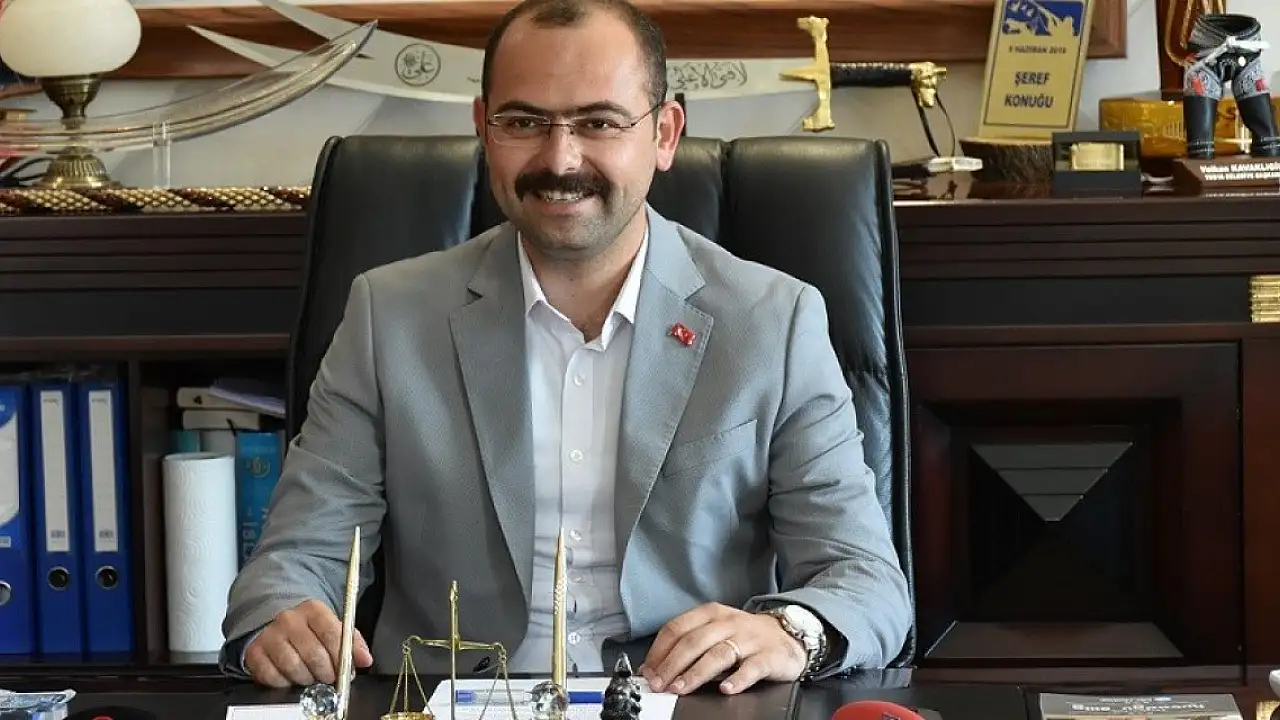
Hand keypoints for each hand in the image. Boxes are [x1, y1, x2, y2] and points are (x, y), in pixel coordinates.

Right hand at [244, 599, 373, 687]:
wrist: (274, 625)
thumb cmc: (309, 630)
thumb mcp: (332, 627)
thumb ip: (351, 641)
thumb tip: (365, 659)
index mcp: (312, 609)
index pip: (332, 633)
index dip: (342, 657)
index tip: (349, 671)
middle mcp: (289, 619)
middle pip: (314, 654)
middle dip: (327, 673)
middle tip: (330, 677)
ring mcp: (270, 636)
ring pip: (294, 667)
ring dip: (307, 679)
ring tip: (312, 677)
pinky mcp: (255, 653)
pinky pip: (273, 677)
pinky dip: (286, 683)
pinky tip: (292, 677)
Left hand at [640, 602, 806, 695]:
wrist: (787, 634)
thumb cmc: (744, 636)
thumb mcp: (714, 632)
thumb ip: (687, 646)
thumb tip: (654, 669)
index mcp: (710, 614)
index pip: (677, 628)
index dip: (659, 651)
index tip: (648, 671)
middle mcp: (728, 623)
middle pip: (694, 642)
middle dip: (672, 665)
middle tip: (659, 684)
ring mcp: (749, 638)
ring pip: (718, 654)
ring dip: (696, 673)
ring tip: (682, 689)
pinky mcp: (769, 655)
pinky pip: (752, 667)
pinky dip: (738, 679)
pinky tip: (726, 689)